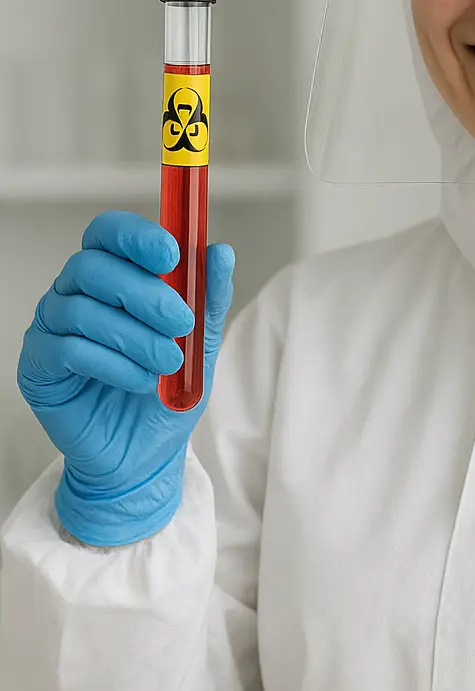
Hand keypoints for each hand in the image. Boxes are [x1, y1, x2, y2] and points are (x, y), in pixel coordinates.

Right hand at [16, 209, 234, 545]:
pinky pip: (67, 350)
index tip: (172, 254)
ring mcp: (51, 329)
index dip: (135, 236)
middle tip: (181, 322)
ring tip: (168, 362)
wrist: (143, 457)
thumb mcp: (200, 344)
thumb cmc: (165, 395)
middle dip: (143, 292)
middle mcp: (75, 295)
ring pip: (82, 309)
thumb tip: (221, 252)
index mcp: (112, 277)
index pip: (107, 233)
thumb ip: (209, 298)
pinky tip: (140, 381)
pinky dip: (112, 363)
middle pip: (93, 266)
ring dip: (134, 335)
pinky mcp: (38, 367)